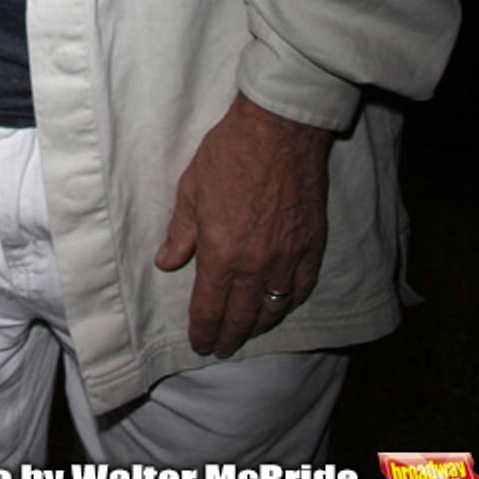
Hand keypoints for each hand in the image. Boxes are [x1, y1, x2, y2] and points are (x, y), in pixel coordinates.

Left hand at [154, 92, 330, 357]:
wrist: (278, 131)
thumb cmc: (228, 154)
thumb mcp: (190, 189)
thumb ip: (181, 232)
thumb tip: (166, 262)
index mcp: (221, 253)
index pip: (210, 307)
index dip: (203, 330)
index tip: (199, 342)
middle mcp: (256, 264)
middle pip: (242, 316)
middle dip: (229, 336)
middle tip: (221, 347)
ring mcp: (288, 257)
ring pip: (274, 307)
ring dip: (259, 324)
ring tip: (248, 330)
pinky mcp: (312, 245)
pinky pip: (302, 287)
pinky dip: (290, 301)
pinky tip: (282, 304)